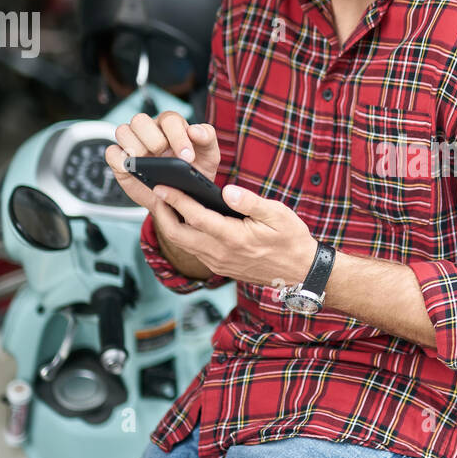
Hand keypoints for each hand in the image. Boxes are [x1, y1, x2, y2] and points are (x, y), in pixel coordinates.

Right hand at [104, 111, 220, 216]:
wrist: (182, 195)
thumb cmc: (195, 170)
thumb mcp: (209, 155)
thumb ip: (207, 137)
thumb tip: (194, 130)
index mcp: (171, 125)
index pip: (169, 119)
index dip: (177, 136)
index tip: (187, 157)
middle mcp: (149, 130)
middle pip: (140, 120)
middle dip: (154, 140)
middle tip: (165, 157)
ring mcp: (133, 144)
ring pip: (123, 131)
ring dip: (136, 148)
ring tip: (150, 164)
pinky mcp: (120, 160)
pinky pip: (111, 152)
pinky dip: (120, 160)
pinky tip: (133, 170)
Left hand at [145, 180, 318, 291]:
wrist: (301, 271)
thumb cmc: (291, 240)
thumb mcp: (278, 215)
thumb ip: (251, 202)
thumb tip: (227, 190)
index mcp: (234, 238)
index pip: (196, 217)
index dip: (176, 200)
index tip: (161, 186)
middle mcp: (221, 254)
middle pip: (178, 235)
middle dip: (162, 214)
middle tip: (155, 193)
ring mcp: (218, 263)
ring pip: (183, 244)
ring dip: (170, 224)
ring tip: (164, 203)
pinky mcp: (219, 266)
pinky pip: (193, 249)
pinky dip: (183, 233)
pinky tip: (183, 219)